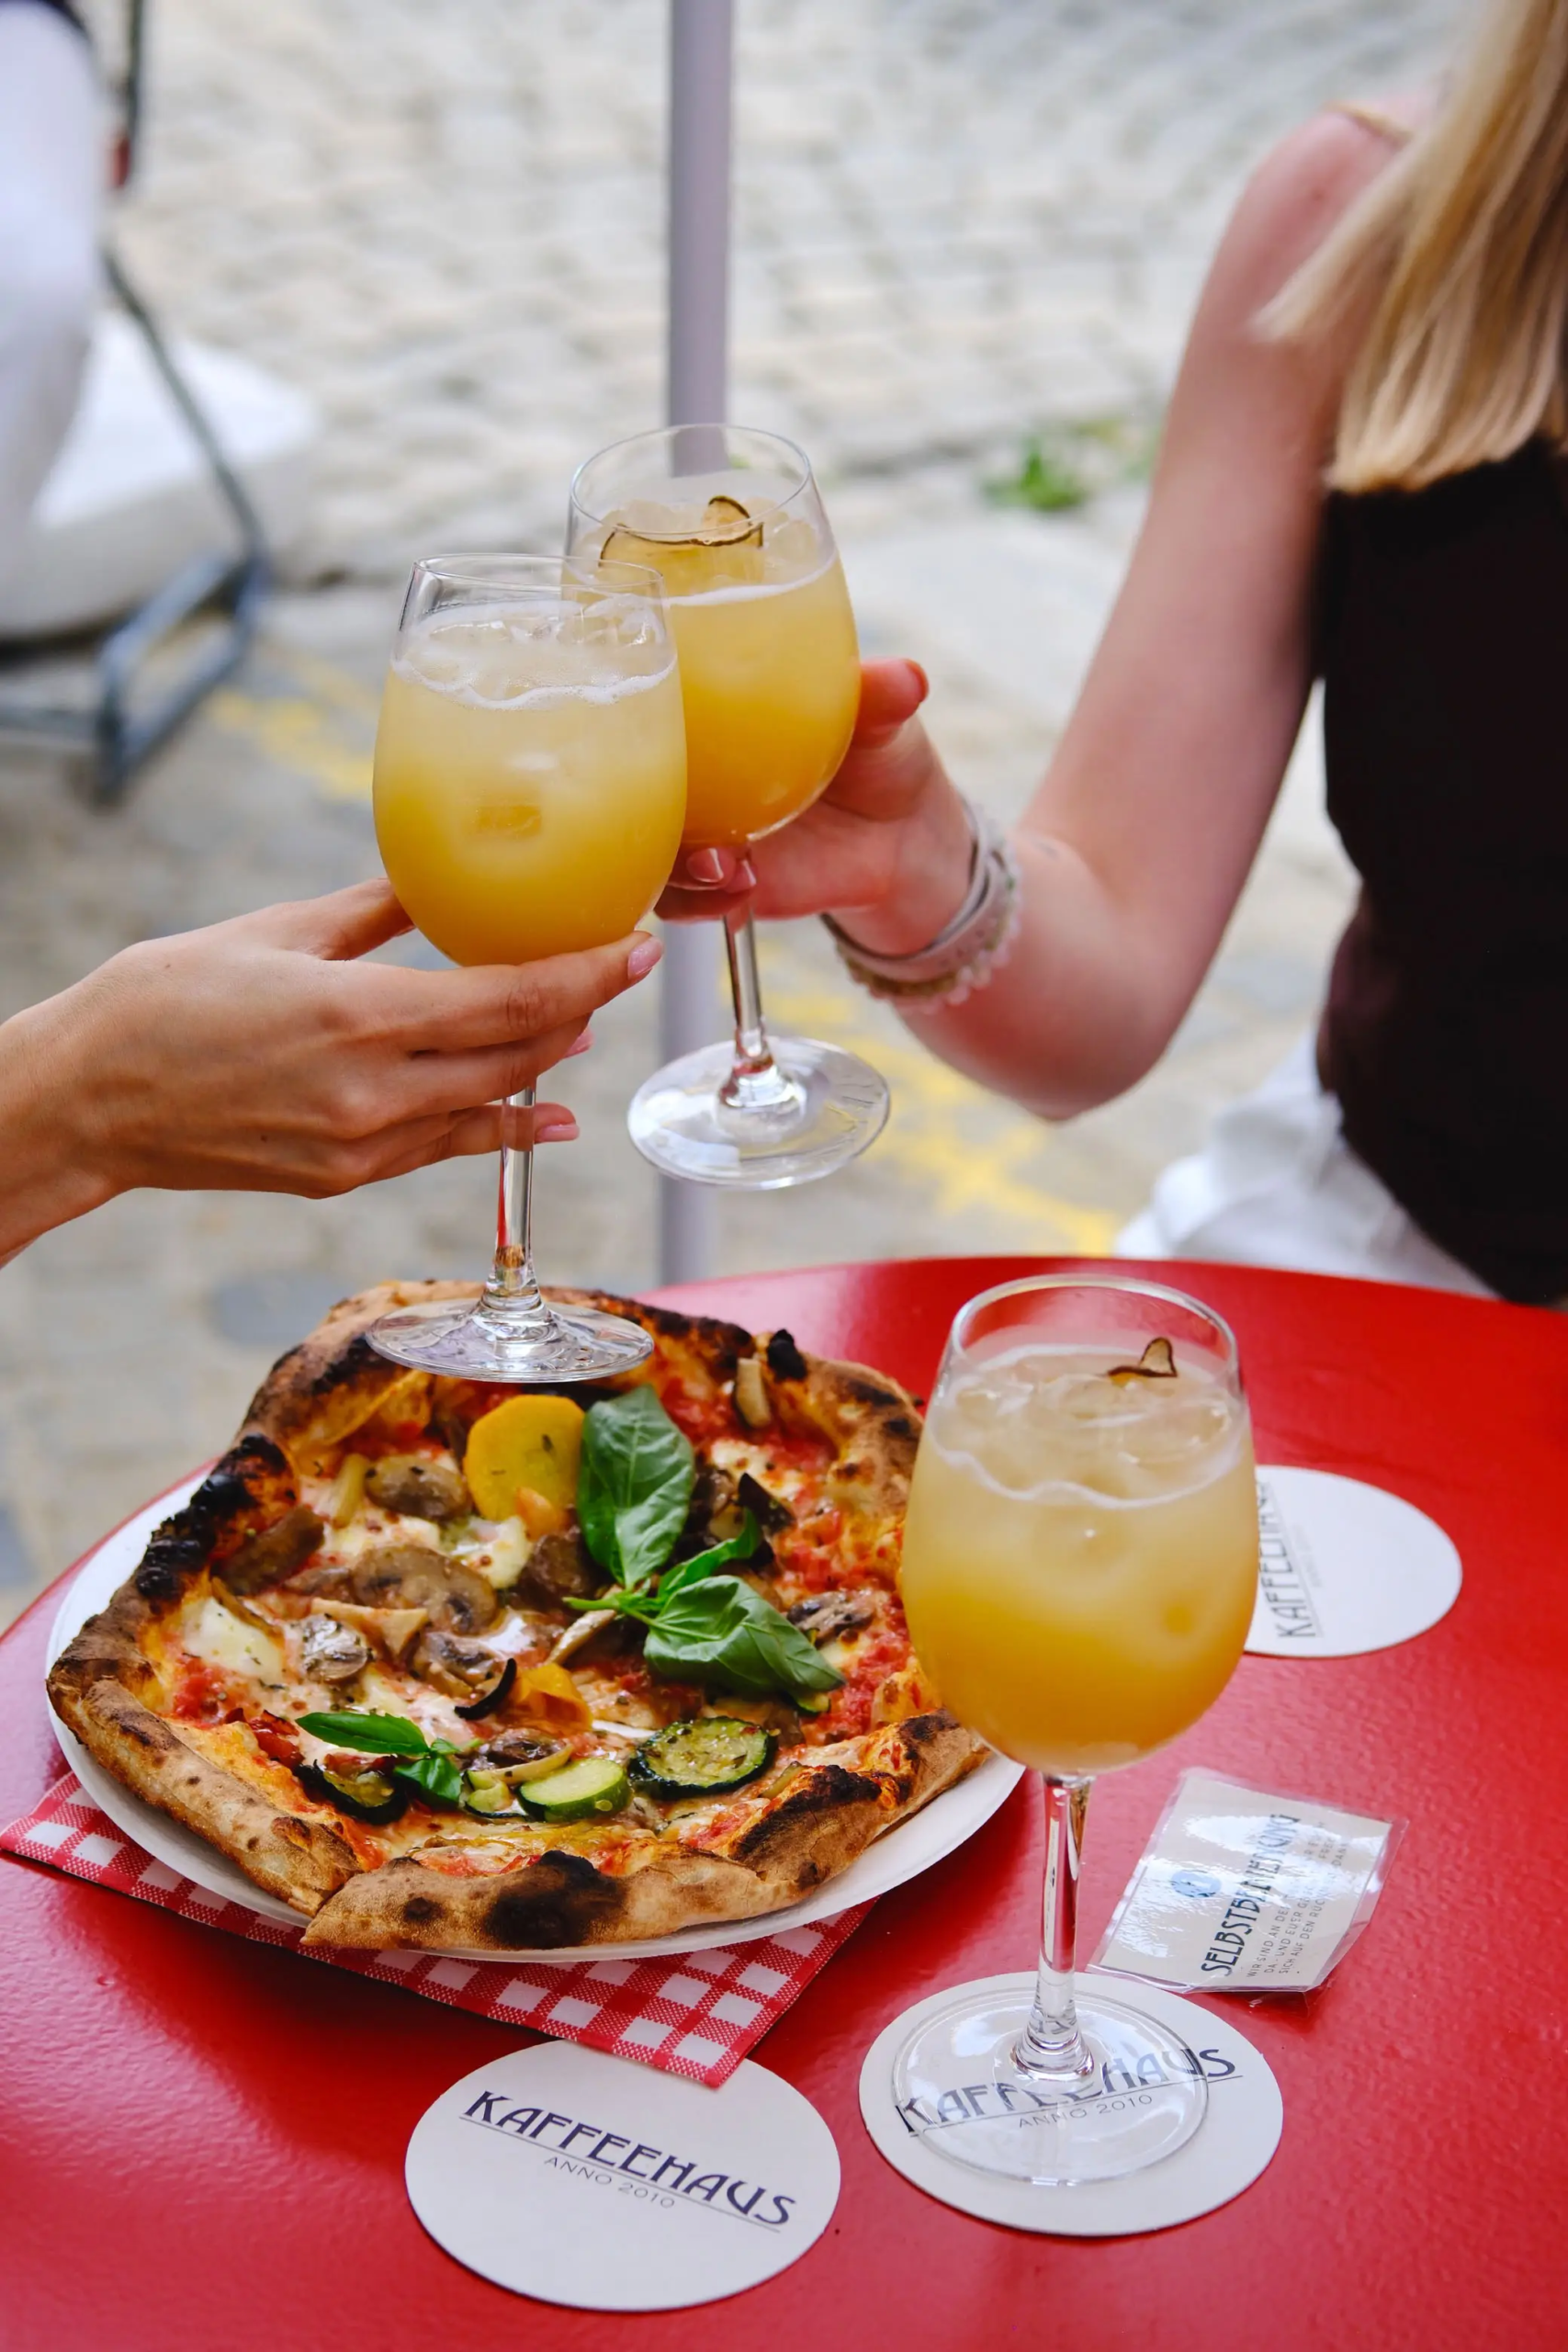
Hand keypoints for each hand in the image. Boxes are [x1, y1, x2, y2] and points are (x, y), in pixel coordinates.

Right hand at [0, 880, 662, 1257]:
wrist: (89, 1100)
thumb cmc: (165, 999)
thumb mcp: (276, 931)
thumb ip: (375, 913)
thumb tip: (442, 883)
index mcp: (360, 1015)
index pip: (513, 999)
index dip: (588, 975)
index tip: (637, 947)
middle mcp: (373, 1090)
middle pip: (517, 1052)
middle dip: (579, 1010)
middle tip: (616, 969)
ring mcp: (361, 1144)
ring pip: (487, 1103)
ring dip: (541, 1063)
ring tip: (580, 1024)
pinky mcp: (344, 1177)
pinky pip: (443, 1145)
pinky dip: (497, 1125)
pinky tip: (541, 1113)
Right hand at [656, 657, 976, 953]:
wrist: (902, 841)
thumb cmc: (882, 759)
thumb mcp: (883, 722)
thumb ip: (881, 698)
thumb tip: (906, 678)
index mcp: (721, 712)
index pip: (654, 699)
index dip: (634, 703)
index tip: (648, 711)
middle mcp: (699, 772)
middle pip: (630, 777)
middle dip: (639, 795)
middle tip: (685, 802)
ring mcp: (702, 828)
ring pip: (647, 844)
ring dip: (672, 860)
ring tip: (724, 865)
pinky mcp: (716, 881)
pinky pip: (678, 900)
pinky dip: (699, 903)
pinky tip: (742, 892)